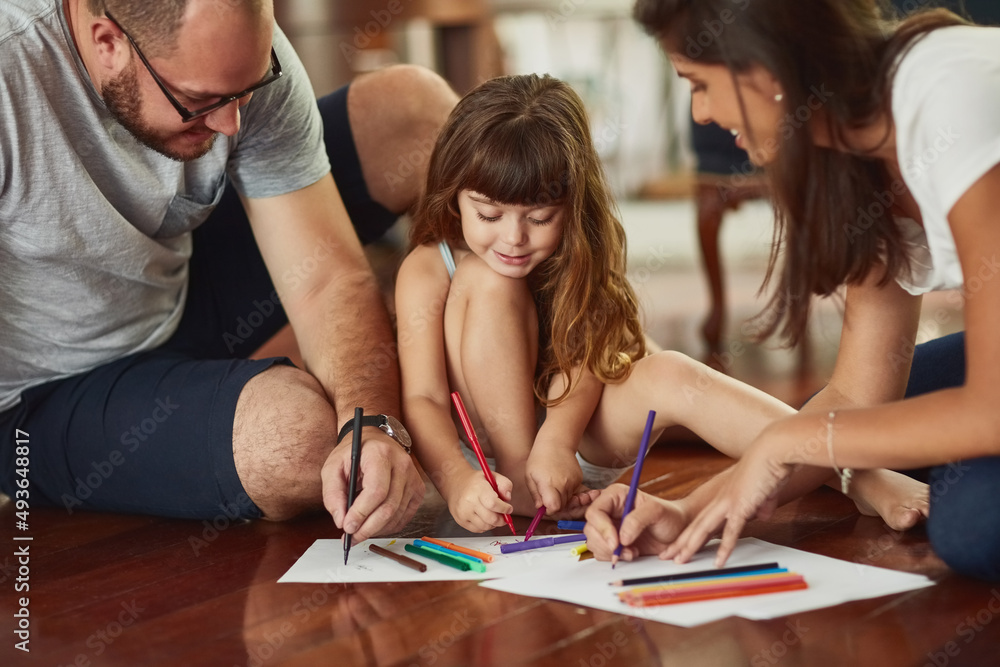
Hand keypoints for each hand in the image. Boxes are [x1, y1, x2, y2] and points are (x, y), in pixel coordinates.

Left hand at [322, 432, 424, 542]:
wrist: (374, 440)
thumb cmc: (353, 453)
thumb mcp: (333, 467)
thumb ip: (333, 494)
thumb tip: (341, 521)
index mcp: (380, 454)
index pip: (376, 490)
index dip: (361, 512)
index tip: (347, 526)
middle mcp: (402, 464)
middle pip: (389, 506)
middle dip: (368, 527)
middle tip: (351, 537)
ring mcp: (413, 477)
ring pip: (397, 514)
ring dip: (376, 529)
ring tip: (359, 532)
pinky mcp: (418, 489)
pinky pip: (405, 516)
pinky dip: (388, 526)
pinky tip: (374, 525)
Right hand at [446, 467, 514, 532]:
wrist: (455, 483)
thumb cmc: (475, 481)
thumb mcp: (492, 475)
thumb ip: (505, 484)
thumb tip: (508, 498)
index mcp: (477, 488)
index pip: (493, 504)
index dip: (504, 509)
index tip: (509, 508)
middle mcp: (468, 502)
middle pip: (491, 518)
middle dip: (502, 519)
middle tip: (504, 515)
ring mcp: (463, 513)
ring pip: (485, 526)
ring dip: (494, 524)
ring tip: (494, 515)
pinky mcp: (460, 521)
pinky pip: (478, 530)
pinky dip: (485, 526)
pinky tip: (485, 518)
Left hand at [525, 445, 582, 513]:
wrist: (556, 442)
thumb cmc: (539, 458)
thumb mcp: (530, 476)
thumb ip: (535, 494)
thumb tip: (540, 508)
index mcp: (549, 484)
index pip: (554, 507)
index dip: (549, 510)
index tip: (544, 506)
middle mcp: (563, 484)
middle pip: (562, 506)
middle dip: (554, 505)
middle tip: (547, 496)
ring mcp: (573, 481)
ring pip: (569, 500)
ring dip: (561, 498)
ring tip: (553, 485)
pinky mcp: (579, 478)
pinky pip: (574, 492)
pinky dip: (567, 491)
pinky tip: (560, 480)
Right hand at [584, 484, 688, 561]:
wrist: (678, 532)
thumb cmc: (670, 516)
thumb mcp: (657, 512)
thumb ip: (637, 520)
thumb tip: (622, 537)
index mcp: (615, 496)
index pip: (595, 511)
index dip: (602, 528)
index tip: (616, 543)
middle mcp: (609, 510)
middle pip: (591, 529)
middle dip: (606, 544)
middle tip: (625, 551)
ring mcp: (609, 527)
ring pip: (594, 542)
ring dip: (611, 553)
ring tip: (633, 551)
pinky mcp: (612, 542)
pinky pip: (601, 553)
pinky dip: (615, 558)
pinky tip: (632, 553)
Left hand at [663, 442, 793, 566]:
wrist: (773, 451)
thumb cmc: (770, 468)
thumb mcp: (764, 492)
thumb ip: (761, 505)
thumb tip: (762, 515)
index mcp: (724, 497)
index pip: (702, 519)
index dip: (690, 533)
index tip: (679, 545)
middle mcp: (721, 500)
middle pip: (695, 525)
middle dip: (679, 542)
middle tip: (666, 556)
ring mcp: (728, 503)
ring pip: (703, 529)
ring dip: (690, 546)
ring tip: (679, 561)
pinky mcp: (741, 506)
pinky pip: (730, 532)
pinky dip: (724, 548)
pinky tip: (718, 562)